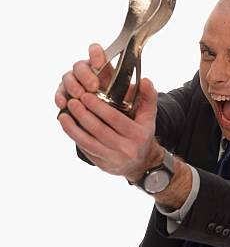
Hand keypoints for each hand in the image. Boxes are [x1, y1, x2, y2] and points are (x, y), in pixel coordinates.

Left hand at [56, 43, 159, 178]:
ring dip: (73, 129)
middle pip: (99, 130)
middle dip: (82, 115)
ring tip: (63, 115)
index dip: (98, 107)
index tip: (85, 95)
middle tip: (72, 101)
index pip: (115, 118)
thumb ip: (149, 96)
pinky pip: (86, 150)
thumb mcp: (149, 116)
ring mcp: (114, 159)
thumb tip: (144, 80)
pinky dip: (75, 138)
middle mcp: (127, 149)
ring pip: (88, 143)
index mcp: (138, 135)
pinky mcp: (103, 165)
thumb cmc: (142, 134)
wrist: (142, 163)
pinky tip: (68, 127)